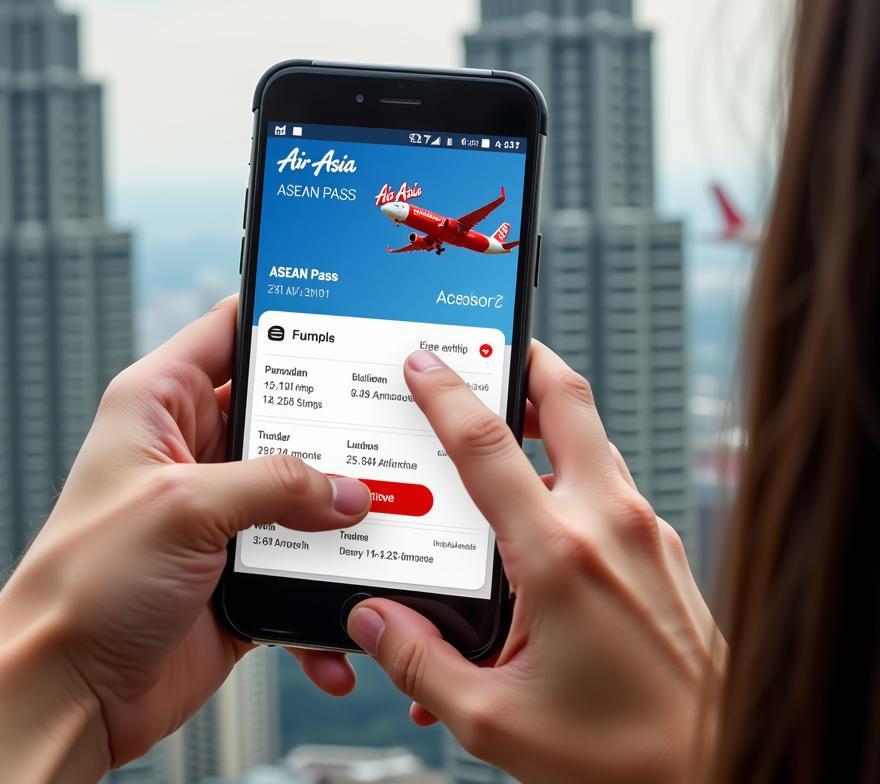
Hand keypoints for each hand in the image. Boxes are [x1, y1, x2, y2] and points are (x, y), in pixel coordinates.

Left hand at [0, 297, 370, 782]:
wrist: (67, 694)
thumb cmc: (85, 584)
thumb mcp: (183, 507)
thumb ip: (275, 486)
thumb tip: (350, 492)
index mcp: (161, 403)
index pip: (230, 331)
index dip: (285, 317)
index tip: (347, 317)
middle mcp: (194, 448)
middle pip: (284, 412)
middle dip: (337, 424)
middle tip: (392, 424)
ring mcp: (222, 509)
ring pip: (304, 488)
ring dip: (343, 509)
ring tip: (392, 515)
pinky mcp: (242, 567)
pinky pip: (302, 559)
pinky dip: (326, 584)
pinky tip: (346, 609)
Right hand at [346, 344, 723, 783]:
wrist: (716, 768)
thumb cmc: (621, 754)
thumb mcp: (495, 720)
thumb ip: (419, 663)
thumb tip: (372, 621)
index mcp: (561, 556)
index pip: (489, 447)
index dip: (448, 396)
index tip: (423, 365)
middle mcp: (611, 525)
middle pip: (568, 401)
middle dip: (526, 359)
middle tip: (488, 346)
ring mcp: (646, 531)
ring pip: (592, 437)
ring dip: (548, 415)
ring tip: (504, 420)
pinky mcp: (663, 549)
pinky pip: (609, 482)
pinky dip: (571, 468)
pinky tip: (542, 503)